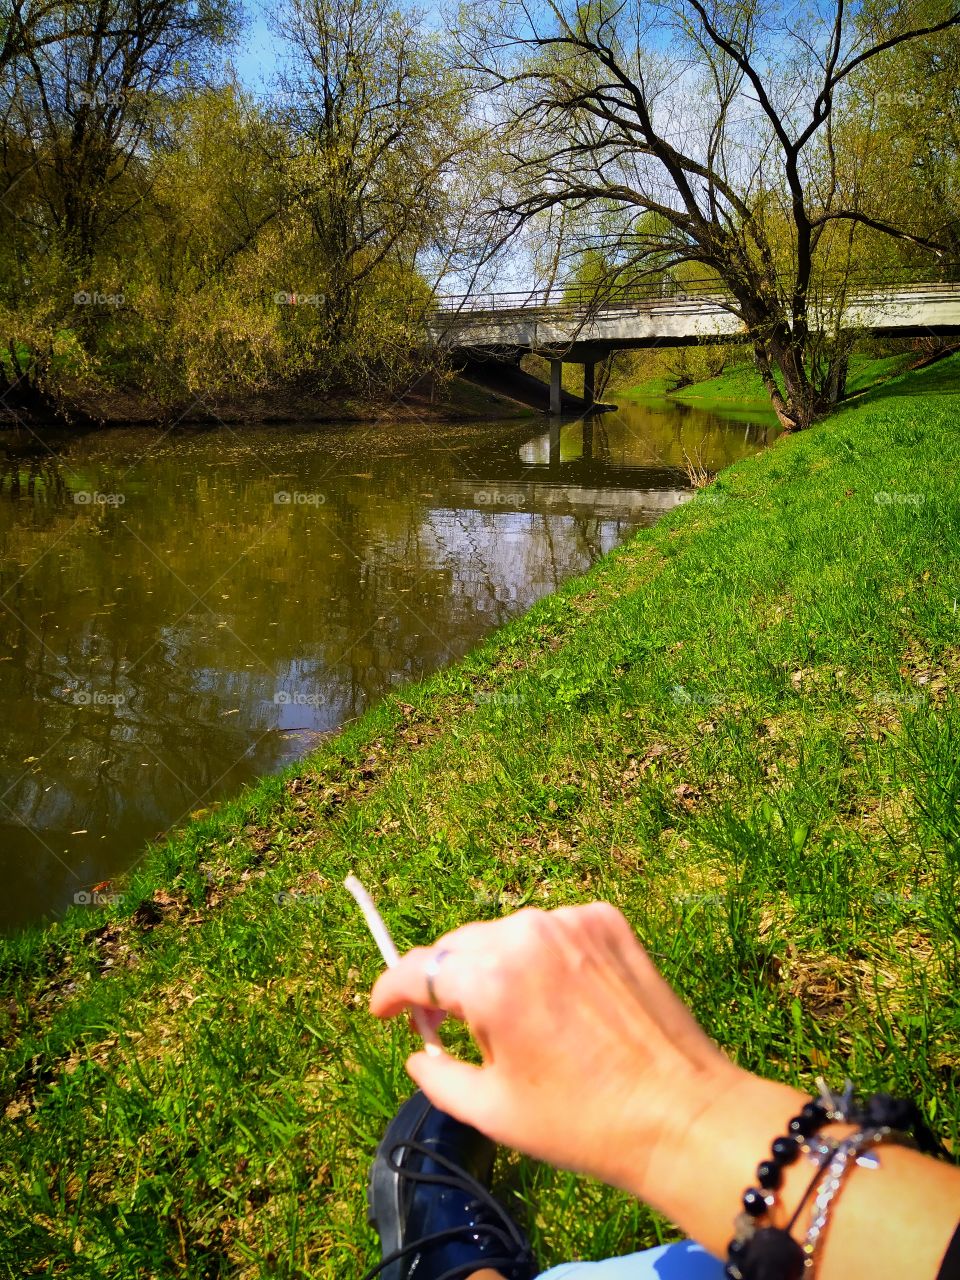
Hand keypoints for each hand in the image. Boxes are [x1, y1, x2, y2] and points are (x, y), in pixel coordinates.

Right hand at [369, 902, 745, 1201]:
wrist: (681, 1112)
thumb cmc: (583, 1121)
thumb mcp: (492, 1110)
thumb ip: (436, 1074)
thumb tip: (418, 1051)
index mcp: (491, 979)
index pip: (417, 969)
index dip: (390, 992)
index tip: (381, 1012)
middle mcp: (526, 934)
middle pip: (458, 948)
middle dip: (443, 983)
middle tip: (445, 1026)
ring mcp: (571, 921)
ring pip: (505, 936)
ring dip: (494, 969)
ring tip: (513, 1020)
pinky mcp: (606, 920)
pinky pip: (551, 932)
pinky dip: (541, 958)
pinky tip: (557, 1000)